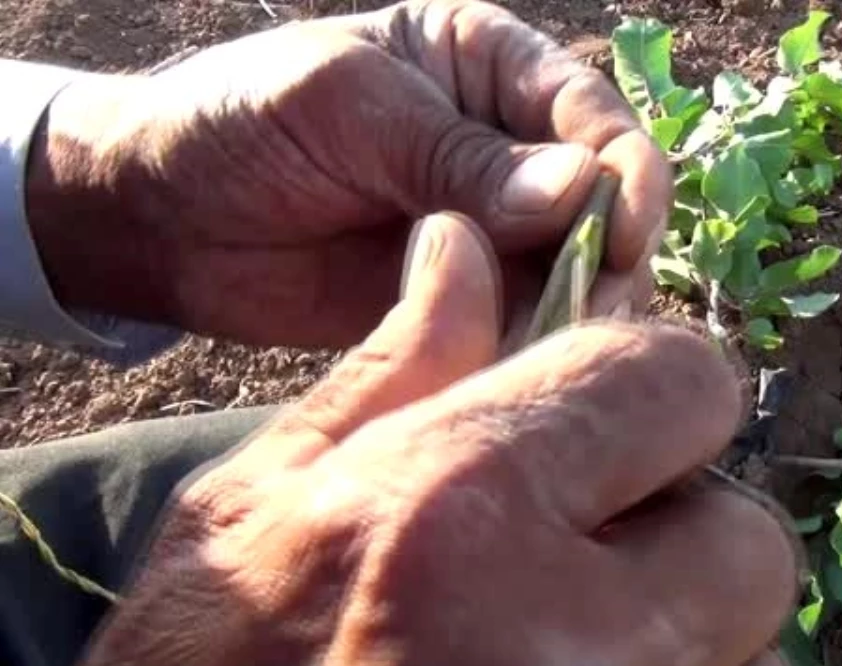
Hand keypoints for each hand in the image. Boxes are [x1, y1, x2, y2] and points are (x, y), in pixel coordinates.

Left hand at [25, 0, 668, 347]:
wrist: (162, 217)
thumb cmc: (243, 123)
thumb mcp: (345, 107)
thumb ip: (458, 154)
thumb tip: (579, 190)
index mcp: (489, 65)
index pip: (590, 112)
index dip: (622, 170)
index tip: (624, 231)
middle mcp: (507, 144)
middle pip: (602, 197)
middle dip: (614, 251)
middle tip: (603, 309)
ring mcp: (492, 227)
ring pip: (576, 267)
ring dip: (582, 308)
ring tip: (564, 349)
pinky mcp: (466, 296)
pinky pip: (524, 320)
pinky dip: (534, 346)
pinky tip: (526, 369)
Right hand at [78, 214, 795, 665]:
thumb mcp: (260, 501)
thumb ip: (397, 371)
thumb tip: (466, 249)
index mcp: (456, 501)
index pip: (682, 383)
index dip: (658, 391)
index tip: (617, 425)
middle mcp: (553, 626)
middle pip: (746, 539)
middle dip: (689, 535)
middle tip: (592, 561)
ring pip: (750, 649)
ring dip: (689, 632)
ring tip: (562, 640)